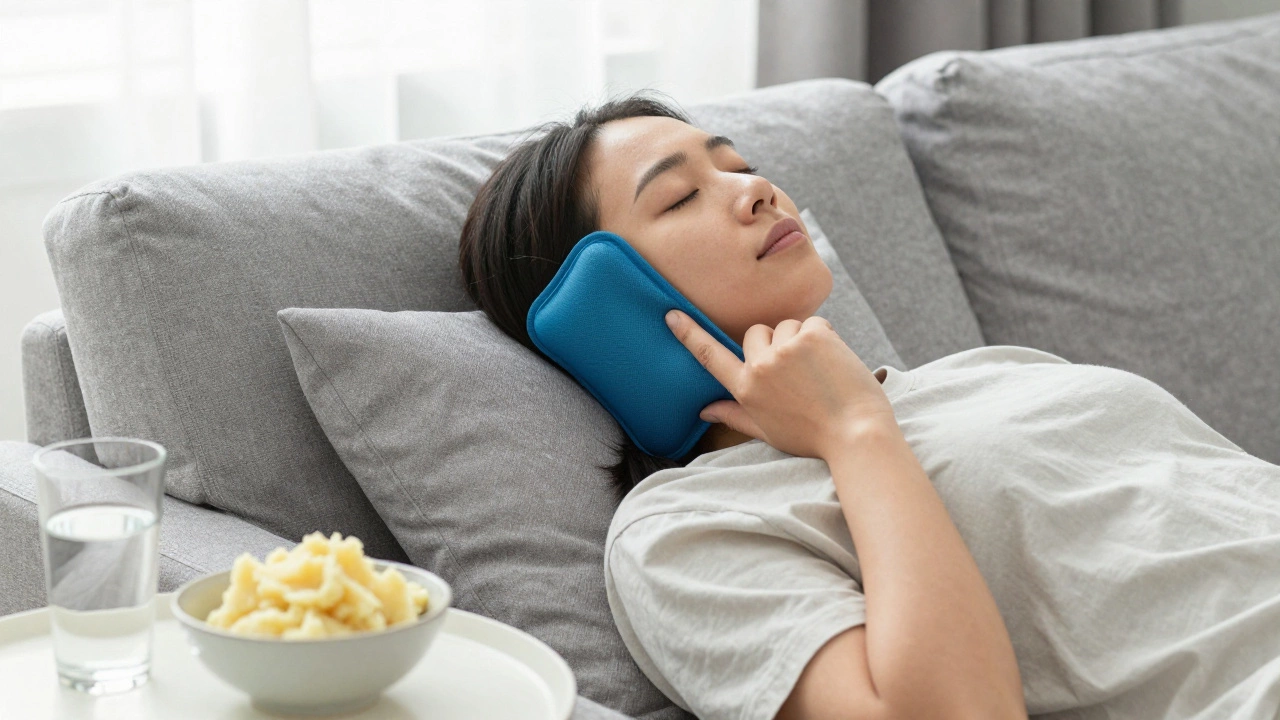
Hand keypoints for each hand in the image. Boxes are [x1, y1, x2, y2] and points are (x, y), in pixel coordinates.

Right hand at [666, 310, 898, 459]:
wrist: (857, 433)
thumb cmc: (813, 437)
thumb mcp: (767, 431)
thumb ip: (734, 415)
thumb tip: (704, 411)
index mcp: (746, 389)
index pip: (710, 356)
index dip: (689, 334)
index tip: (671, 314)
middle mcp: (760, 366)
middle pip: (756, 333)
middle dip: (773, 342)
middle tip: (797, 369)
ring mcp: (786, 350)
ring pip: (786, 326)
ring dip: (801, 339)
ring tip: (819, 369)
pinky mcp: (812, 337)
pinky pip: (813, 322)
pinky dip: (824, 336)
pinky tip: (834, 361)